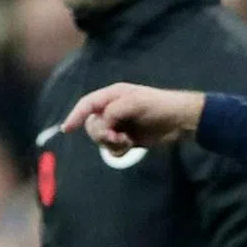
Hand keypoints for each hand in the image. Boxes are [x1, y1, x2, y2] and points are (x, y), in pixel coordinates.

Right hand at [61, 83, 205, 153]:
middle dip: (101, 134)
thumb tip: (102, 124)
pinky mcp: (126, 139)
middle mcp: (113, 110)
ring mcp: (119, 125)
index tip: (67, 129)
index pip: (87, 104)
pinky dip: (117, 150)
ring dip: (111, 143)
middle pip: (92, 125)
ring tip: (127, 140)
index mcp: (113, 96)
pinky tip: (130, 146)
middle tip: (117, 137)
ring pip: (100, 139)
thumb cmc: (159, 105)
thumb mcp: (135, 103)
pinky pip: (111, 149)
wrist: (180, 121)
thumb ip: (113, 111)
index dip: (75, 115)